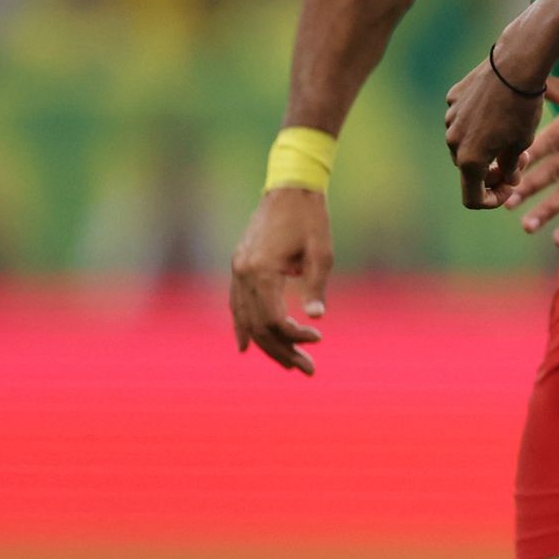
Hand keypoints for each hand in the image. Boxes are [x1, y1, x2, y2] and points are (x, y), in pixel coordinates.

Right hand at [228, 188, 331, 374]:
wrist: (290, 188)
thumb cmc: (311, 219)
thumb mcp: (322, 253)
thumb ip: (317, 286)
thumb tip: (317, 317)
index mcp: (261, 270)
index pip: (273, 319)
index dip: (295, 336)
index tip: (319, 338)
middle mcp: (242, 273)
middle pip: (258, 325)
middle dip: (282, 351)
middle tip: (307, 370)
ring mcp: (237, 270)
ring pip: (245, 318)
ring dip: (266, 344)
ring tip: (288, 364)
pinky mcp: (239, 266)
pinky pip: (236, 305)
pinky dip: (241, 326)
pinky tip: (247, 346)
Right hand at [443, 56, 544, 207]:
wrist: (515, 65)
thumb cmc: (524, 108)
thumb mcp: (523, 143)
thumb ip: (511, 167)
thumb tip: (508, 179)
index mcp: (470, 159)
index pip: (472, 197)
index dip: (492, 200)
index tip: (509, 188)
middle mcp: (453, 141)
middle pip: (470, 169)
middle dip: (493, 170)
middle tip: (519, 159)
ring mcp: (450, 118)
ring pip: (465, 143)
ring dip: (485, 147)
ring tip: (513, 133)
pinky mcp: (453, 98)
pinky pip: (463, 119)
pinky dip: (478, 123)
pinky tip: (498, 109)